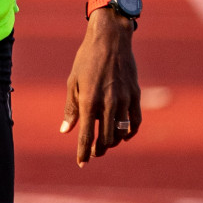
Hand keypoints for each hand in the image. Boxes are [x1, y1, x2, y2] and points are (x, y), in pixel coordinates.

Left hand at [60, 11, 140, 165]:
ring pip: (121, 132)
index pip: (86, 135)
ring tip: (106, 144)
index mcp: (89, 100)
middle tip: (93, 153)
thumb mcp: (73, 82)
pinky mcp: (136, 95)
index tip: (81, 162)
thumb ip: (71, 108)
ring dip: (113, 142)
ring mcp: (124, 99)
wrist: (111, 40)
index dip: (83, 152)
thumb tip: (66, 130)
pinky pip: (135, 121)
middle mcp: (108, 102)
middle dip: (99, 150)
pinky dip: (130, 132)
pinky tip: (124, 135)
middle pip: (106, 138)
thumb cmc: (86, 60)